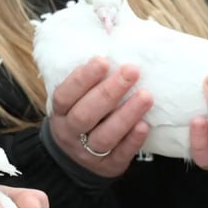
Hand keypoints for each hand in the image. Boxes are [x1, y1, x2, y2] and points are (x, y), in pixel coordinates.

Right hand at [47, 58, 151, 177]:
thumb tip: (112, 40)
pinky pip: (120, 155)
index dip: (82, 78)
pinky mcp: (107, 168)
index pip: (65, 94)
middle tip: (132, 71)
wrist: (76, 157)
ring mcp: (87, 153)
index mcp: (59, 112)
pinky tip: (146, 125)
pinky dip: (133, 140)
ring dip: (126, 115)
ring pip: (104, 136)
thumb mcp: (75, 99)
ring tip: (147, 96)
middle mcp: (69, 133)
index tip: (103, 59)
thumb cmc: (82, 114)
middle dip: (109, 92)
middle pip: (85, 115)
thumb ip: (88, 79)